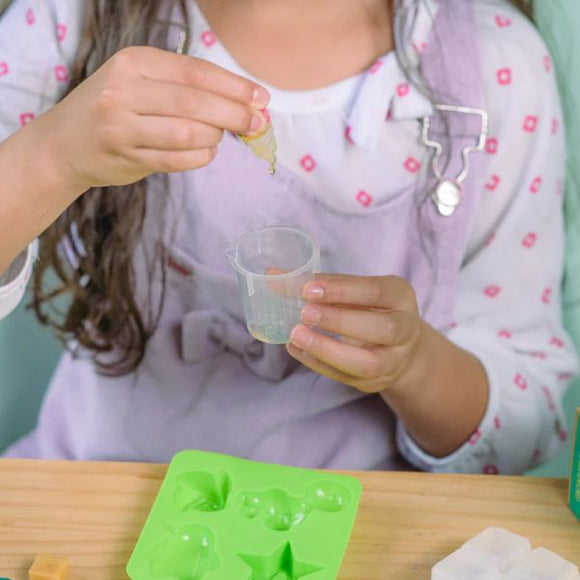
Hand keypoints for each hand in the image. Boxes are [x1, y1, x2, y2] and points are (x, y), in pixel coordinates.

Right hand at [38, 46, 269, 190]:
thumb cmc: (115, 107)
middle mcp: (124, 91)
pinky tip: (205, 153)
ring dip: (214, 138)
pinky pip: (177, 161)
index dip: (235, 87)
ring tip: (219, 137)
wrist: (65, 143)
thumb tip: (245, 103)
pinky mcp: (125, 158)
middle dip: (234, 114)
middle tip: (257, 123)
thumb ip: (186, 88)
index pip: (196, 72)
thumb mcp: (141, 81)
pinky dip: (200, 158)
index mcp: (134, 62)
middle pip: (195, 103)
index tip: (262, 98)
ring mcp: (122, 127)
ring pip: (188, 134)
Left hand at [287, 274, 424, 393]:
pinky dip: (318, 363)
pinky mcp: (375, 382)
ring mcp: (393, 360)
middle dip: (340, 321)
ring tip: (297, 335)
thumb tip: (272, 275)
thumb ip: (320, 283)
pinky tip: (296, 349)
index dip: (342, 290)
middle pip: (382, 328)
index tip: (309, 289)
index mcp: (400, 296)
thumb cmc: (369, 308)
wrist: (399, 346)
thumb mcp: (355, 290)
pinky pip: (347, 377)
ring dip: (328, 349)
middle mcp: (405, 329)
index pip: (376, 292)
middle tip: (304, 313)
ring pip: (368, 362)